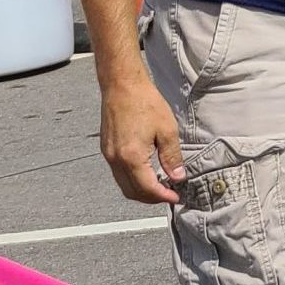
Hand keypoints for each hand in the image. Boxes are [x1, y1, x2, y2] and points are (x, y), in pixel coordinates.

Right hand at [100, 74, 181, 205]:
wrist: (122, 86)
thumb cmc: (144, 103)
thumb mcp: (167, 130)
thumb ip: (172, 157)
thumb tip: (177, 177)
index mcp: (131, 157)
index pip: (147, 189)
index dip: (163, 197)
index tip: (176, 197)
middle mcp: (116, 159)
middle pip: (132, 192)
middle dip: (151, 198)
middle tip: (169, 195)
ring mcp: (109, 155)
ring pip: (123, 185)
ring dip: (141, 191)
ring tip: (160, 186)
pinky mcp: (107, 149)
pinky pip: (118, 174)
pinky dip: (132, 180)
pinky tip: (147, 173)